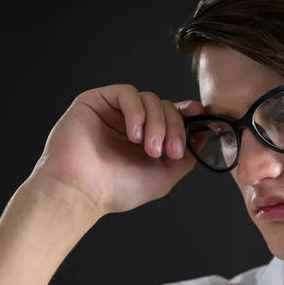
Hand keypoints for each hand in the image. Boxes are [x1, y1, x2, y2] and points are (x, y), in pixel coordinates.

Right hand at [28, 84, 203, 215]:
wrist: (81, 191)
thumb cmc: (116, 190)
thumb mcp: (163, 177)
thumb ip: (185, 158)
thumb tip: (202, 136)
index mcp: (145, 139)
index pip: (170, 117)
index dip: (186, 114)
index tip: (198, 116)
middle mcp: (131, 123)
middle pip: (165, 106)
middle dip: (173, 127)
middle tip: (169, 151)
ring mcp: (114, 112)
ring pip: (149, 99)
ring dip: (156, 122)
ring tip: (149, 148)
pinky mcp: (97, 101)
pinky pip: (127, 93)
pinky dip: (137, 110)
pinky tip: (135, 133)